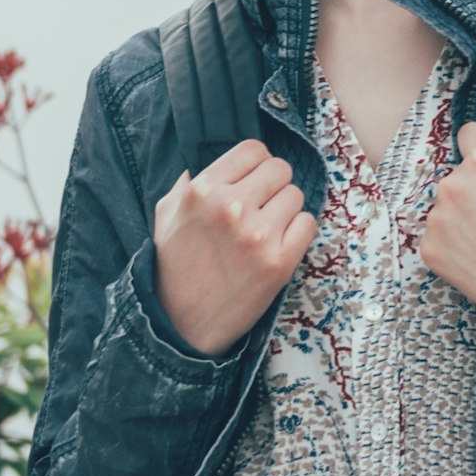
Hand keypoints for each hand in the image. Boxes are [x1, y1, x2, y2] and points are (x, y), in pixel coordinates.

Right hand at [153, 140, 312, 356]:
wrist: (181, 325)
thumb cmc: (174, 266)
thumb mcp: (167, 214)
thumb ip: (189, 182)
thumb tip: (210, 157)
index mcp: (202, 190)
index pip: (254, 149)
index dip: (257, 163)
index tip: (254, 179)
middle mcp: (231, 207)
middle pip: (281, 169)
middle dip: (273, 185)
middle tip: (262, 206)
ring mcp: (257, 235)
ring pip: (296, 195)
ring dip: (285, 210)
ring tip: (265, 230)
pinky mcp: (279, 262)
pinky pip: (308, 224)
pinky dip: (297, 232)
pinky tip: (278, 245)